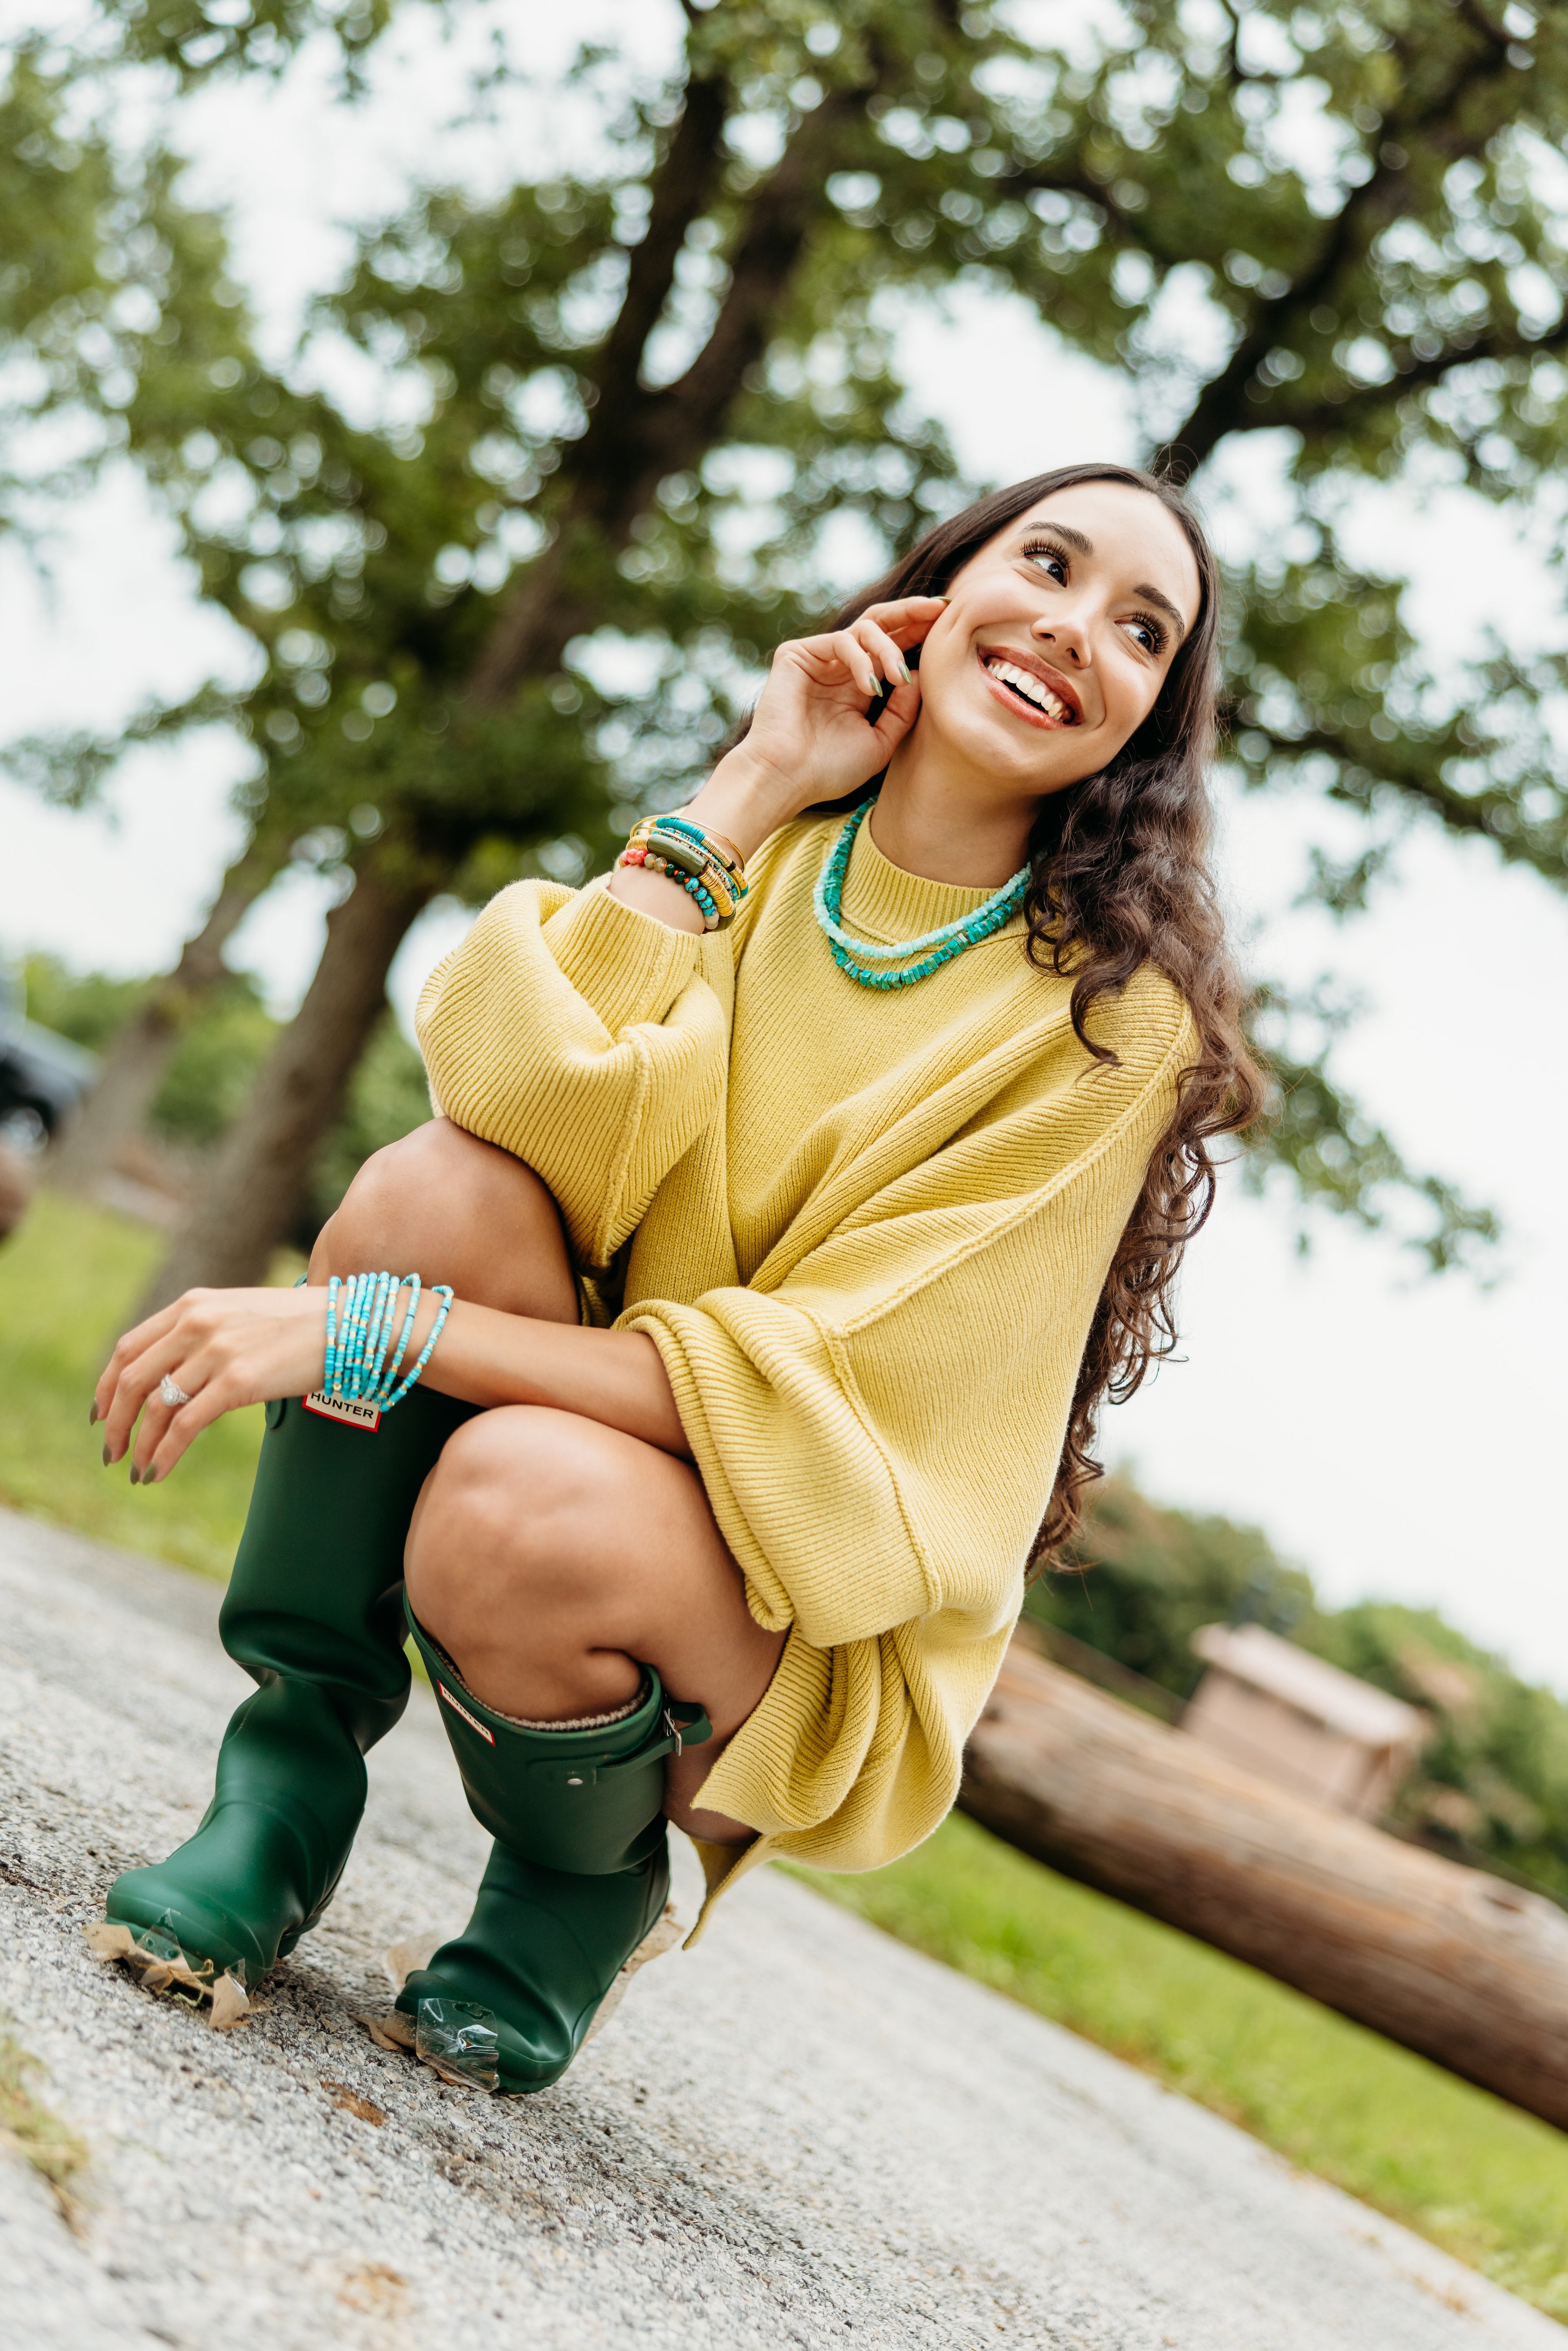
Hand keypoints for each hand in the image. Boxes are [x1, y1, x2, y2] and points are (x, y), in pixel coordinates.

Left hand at [91, 1285, 332, 1482]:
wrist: (352, 1325)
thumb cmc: (302, 1325)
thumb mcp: (241, 1314)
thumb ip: (205, 1332)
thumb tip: (175, 1371)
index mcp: (194, 1305)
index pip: (128, 1348)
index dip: (105, 1386)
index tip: (100, 1416)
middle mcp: (198, 1323)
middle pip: (130, 1379)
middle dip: (113, 1422)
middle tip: (111, 1453)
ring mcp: (217, 1351)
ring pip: (154, 1406)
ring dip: (138, 1445)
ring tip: (136, 1470)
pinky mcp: (239, 1381)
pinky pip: (186, 1425)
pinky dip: (164, 1454)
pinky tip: (158, 1472)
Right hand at [685, 595, 949, 855]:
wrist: (787, 780)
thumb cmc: (829, 770)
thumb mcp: (881, 742)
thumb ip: (903, 711)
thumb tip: (921, 674)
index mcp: (859, 683)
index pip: (894, 645)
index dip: (921, 631)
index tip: (951, 623)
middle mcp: (840, 666)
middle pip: (881, 623)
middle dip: (912, 613)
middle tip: (940, 609)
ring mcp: (818, 658)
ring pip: (865, 629)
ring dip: (889, 648)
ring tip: (898, 676)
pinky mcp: (796, 654)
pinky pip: (839, 641)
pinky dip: (860, 659)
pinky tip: (870, 686)